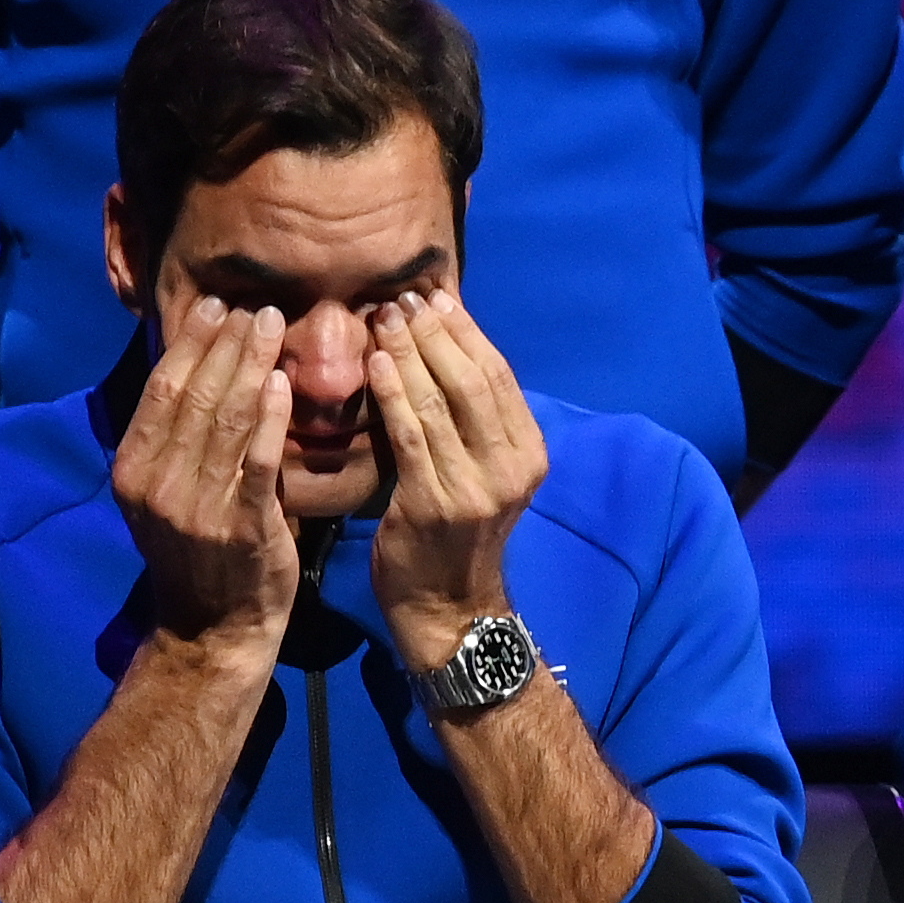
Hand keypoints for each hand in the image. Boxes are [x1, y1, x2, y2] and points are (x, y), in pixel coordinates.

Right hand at [110, 297, 299, 651]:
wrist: (211, 630)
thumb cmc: (197, 552)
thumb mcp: (168, 492)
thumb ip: (180, 438)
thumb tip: (207, 363)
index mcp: (134, 471)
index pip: (161, 390)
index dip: (189, 342)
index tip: (216, 306)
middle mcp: (158, 485)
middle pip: (194, 395)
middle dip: (227, 343)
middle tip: (254, 306)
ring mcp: (196, 509)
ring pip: (225, 419)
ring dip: (251, 365)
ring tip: (273, 325)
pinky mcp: (240, 528)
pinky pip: (255, 462)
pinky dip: (268, 418)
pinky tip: (282, 382)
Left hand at [364, 291, 548, 670]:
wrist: (447, 605)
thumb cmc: (455, 532)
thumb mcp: (483, 472)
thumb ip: (472, 419)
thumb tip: (443, 345)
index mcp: (529, 452)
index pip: (497, 375)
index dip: (465, 331)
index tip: (435, 297)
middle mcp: (512, 466)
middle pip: (472, 380)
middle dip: (436, 334)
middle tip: (404, 299)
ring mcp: (476, 487)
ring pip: (440, 401)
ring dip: (408, 354)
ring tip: (384, 319)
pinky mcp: (434, 503)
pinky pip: (411, 435)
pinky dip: (392, 394)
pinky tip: (374, 364)